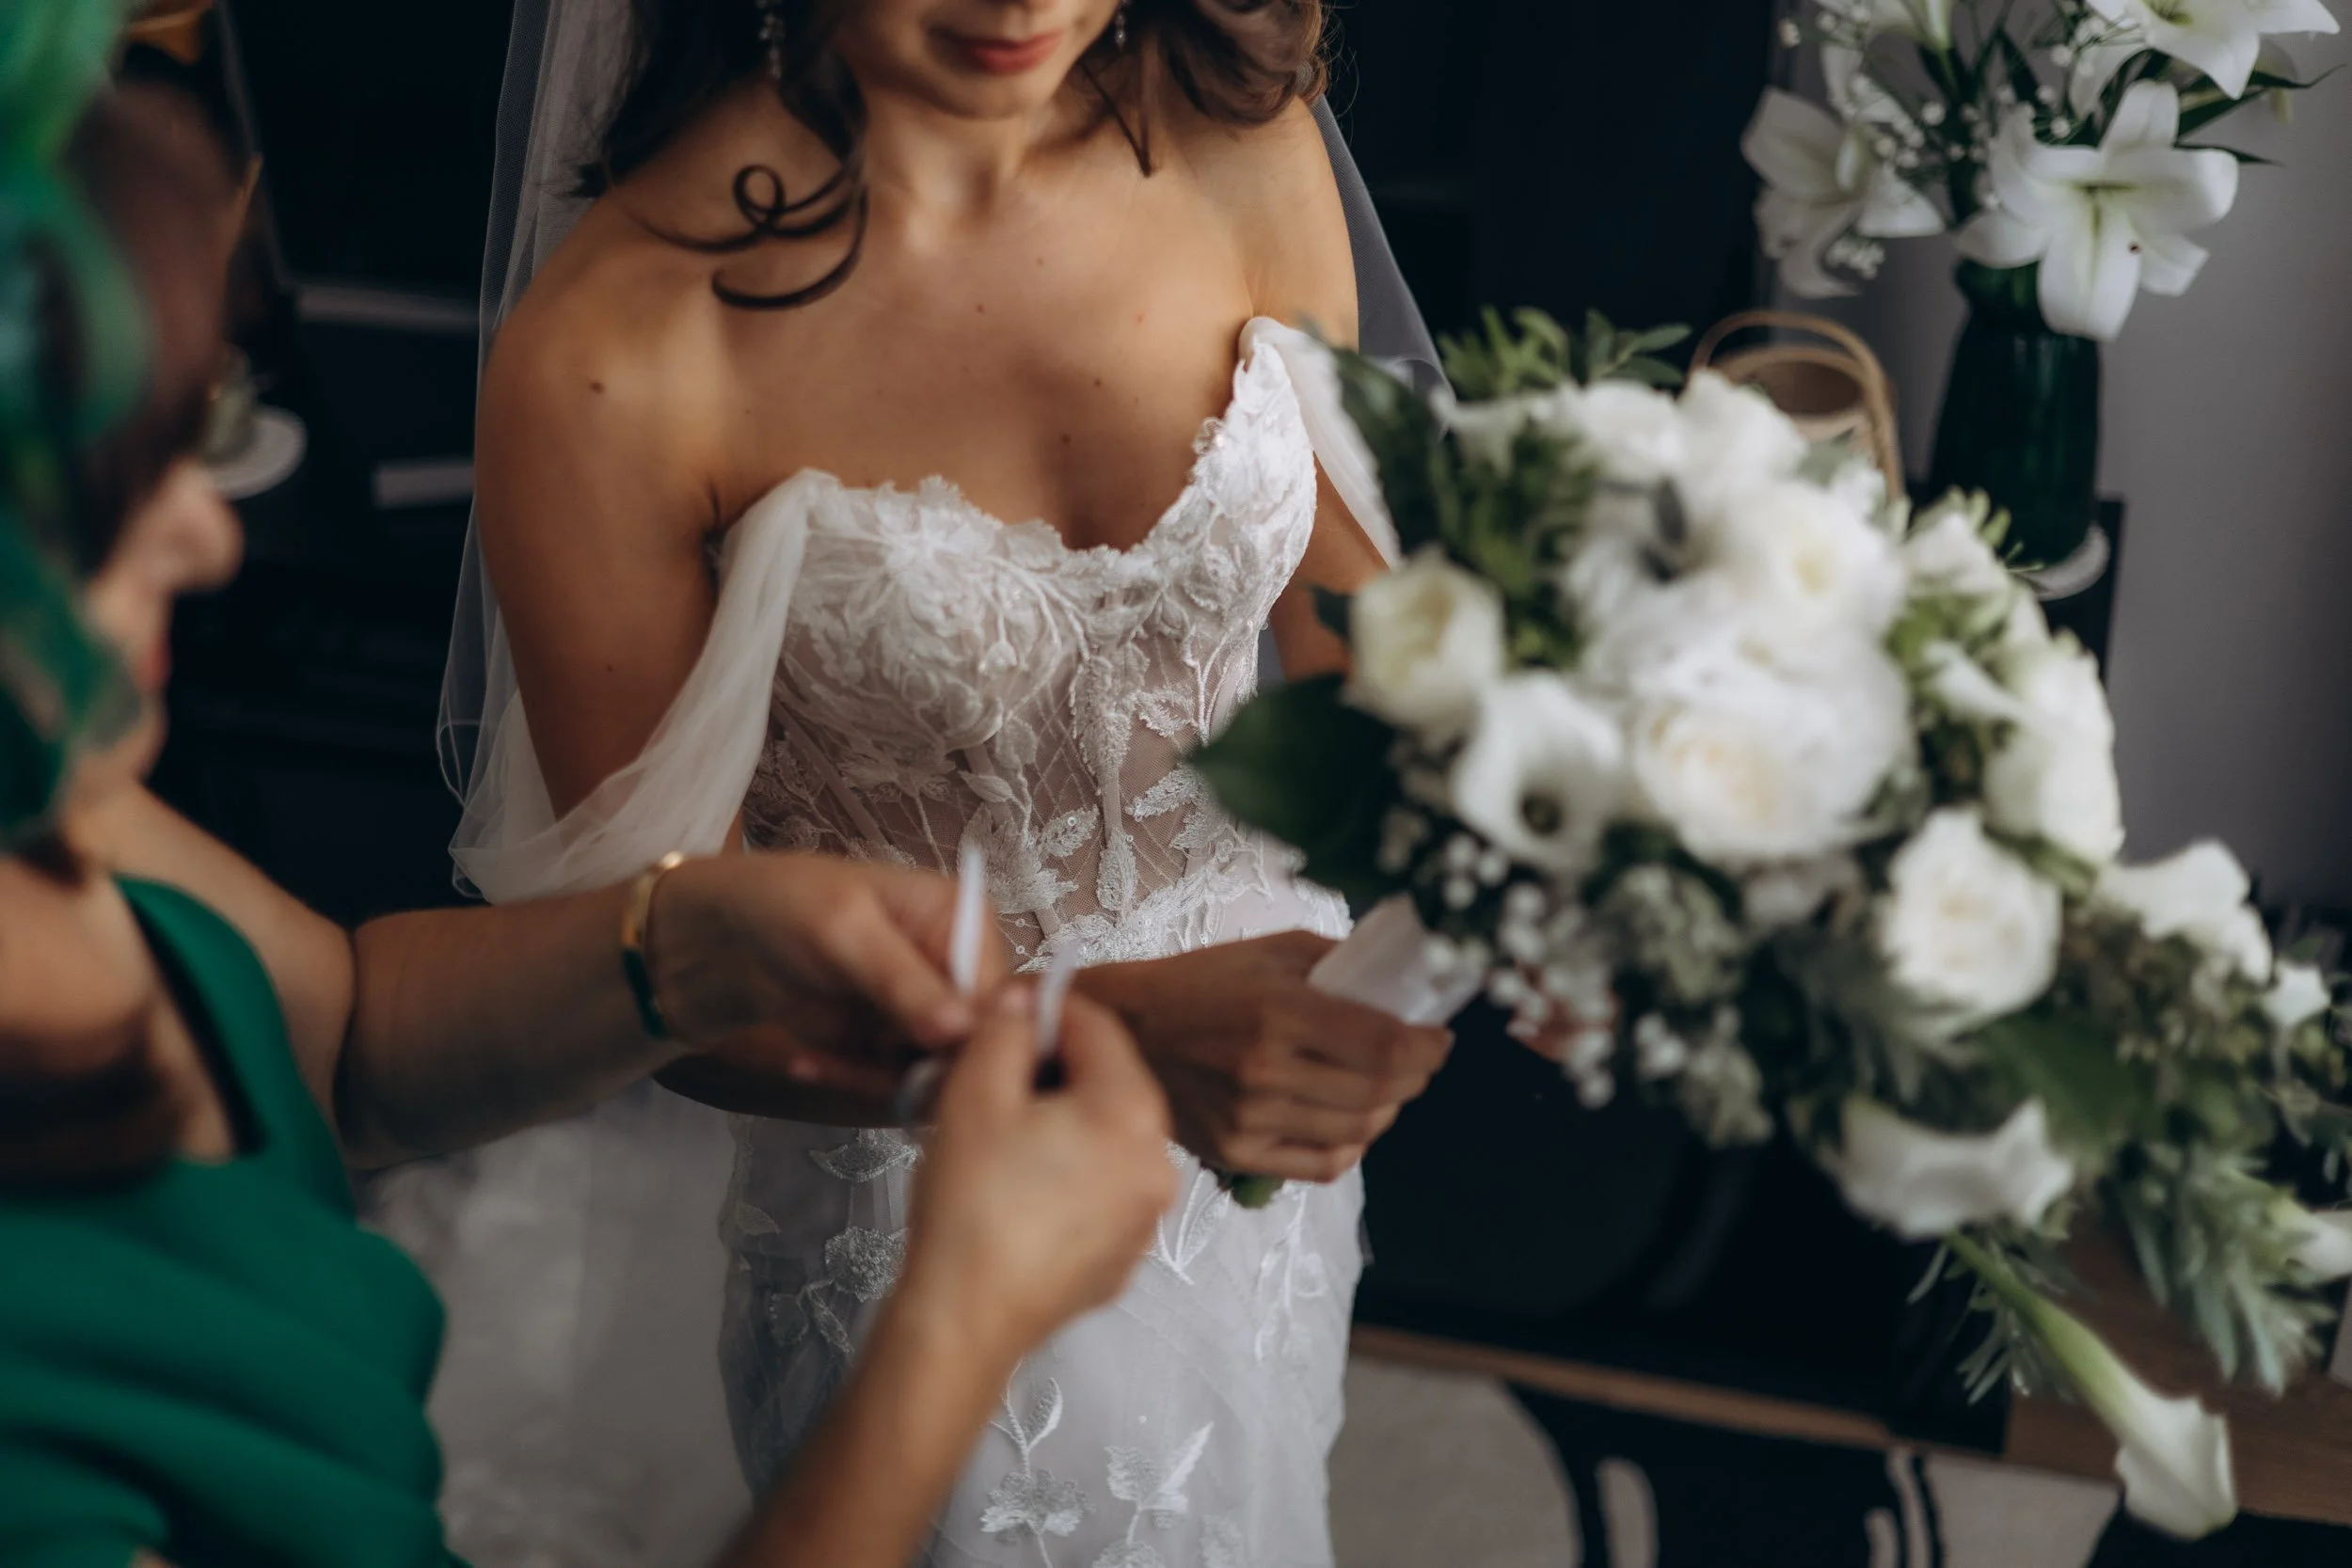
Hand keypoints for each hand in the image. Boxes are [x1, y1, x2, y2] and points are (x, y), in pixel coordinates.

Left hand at [648, 854, 1011, 1100]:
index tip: (920, 1061)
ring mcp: (926, 1009)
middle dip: (917, 1066)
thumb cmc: (783, 906)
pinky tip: (806, 1061)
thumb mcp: (845, 933)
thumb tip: (964, 1030)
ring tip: (818, 1059)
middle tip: (858, 1065)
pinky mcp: (892, 1042)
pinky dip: (850, 1079)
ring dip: (874, 1079)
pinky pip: (894, 1083)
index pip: (998, 997)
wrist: (719, 936)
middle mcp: (957, 966)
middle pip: (974, 1042)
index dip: (968, 1039)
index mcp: (964, 920)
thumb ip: (905, 983)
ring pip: (935, 1072)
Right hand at [895, 986, 1175, 1366]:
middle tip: (991, 1079)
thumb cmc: (972, 1198)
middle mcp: (1160, 1160)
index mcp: (1133, 1109)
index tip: (998, 1018)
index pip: (1097, 1026)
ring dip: (1064, 1123)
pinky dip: (1070, 1176)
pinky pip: (1103, 1191)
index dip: (1044, 1010)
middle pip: (1110, 1083)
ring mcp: (1148, 1217)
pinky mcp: (1125, 1258)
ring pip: (1108, 1139)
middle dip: (1054, 1070)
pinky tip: (1019, 1192)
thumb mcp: (975, 1092)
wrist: (966, 1320)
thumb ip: (1006, 1029)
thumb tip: (1025, 1004)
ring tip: (1000, 1137)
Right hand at [1078, 931, 1453, 1183]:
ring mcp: (1250, 1120)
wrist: (1122, 1030)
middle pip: (1380, 1091)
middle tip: (1419, 1059)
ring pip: (1357, 1131)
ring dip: (1388, 1109)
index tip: (1438, 1037)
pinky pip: (1323, 1165)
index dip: (1429, 1047)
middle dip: (1416, 1075)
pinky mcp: (1238, 1153)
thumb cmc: (1199, 984)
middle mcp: (1265, 1071)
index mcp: (1277, 1011)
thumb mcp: (1270, 951)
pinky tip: (1352, 1121)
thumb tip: (1399, 979)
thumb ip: (1336, 963)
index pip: (1386, 1047)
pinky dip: (1353, 1146)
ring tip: (1386, 1086)